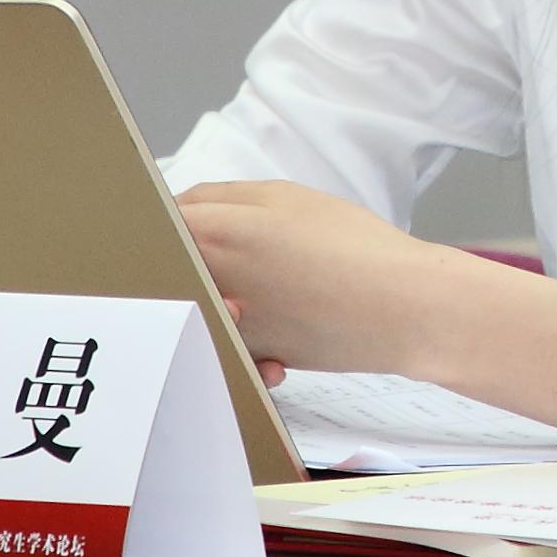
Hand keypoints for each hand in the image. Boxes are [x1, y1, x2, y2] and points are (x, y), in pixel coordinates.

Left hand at [173, 177, 481, 383]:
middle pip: (165, 269)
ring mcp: (223, 327)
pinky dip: (245, 338)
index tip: (175, 219)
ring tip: (266, 289)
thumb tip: (181, 209)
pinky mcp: (246, 359)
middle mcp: (205, 284)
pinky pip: (226, 343)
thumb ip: (222, 198)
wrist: (404, 310)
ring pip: (195, 308)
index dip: (160, 218)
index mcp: (209, 233)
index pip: (153, 222)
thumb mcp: (285, 197)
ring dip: (216, 299)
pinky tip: (276, 330)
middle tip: (230, 254)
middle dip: (185, 261)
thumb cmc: (354, 249)